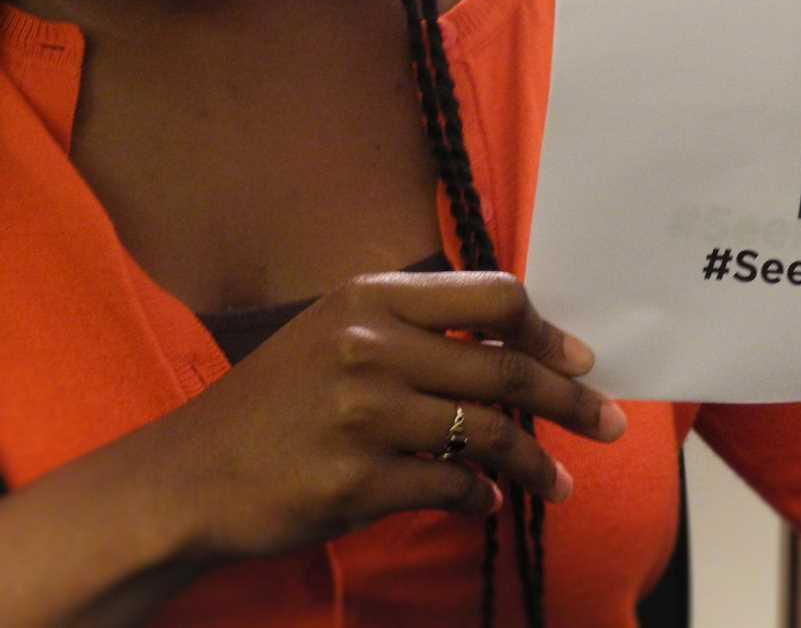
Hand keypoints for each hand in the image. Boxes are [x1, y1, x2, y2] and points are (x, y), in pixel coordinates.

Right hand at [160, 270, 626, 565]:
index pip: (492, 297)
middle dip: (570, 399)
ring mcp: (363, 415)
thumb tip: (509, 345)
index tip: (579, 359)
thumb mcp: (333, 334)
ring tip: (559, 483)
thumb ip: (411, 328)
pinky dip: (480, 498)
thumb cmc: (272, 404)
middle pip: (504, 367)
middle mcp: (371, 346)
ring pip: (488, 435)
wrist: (190, 476)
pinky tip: (487, 503)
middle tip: (609, 422)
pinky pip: (451, 489)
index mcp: (371, 297)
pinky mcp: (357, 482)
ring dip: (536, 463)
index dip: (546, 332)